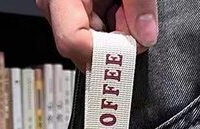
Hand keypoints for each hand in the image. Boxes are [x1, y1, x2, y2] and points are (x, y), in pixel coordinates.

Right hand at [36, 0, 157, 68]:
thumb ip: (140, 4)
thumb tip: (146, 37)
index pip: (74, 42)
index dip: (103, 51)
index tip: (127, 49)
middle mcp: (54, 6)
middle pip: (82, 48)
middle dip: (113, 44)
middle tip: (134, 23)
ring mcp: (59, 11)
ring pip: (88, 43)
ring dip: (113, 34)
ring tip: (126, 8)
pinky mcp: (69, 11)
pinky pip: (88, 31)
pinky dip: (109, 24)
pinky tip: (118, 8)